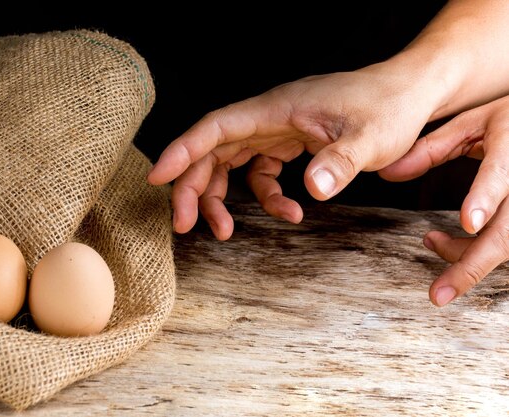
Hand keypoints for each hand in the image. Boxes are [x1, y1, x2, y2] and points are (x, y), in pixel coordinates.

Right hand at [147, 66, 438, 239]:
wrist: (408, 95)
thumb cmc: (390, 106)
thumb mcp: (372, 137)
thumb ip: (341, 161)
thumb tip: (313, 189)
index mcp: (275, 109)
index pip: (215, 127)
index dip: (182, 151)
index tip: (158, 178)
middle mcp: (268, 118)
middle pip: (212, 151)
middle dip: (194, 188)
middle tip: (186, 226)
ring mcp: (277, 131)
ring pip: (230, 164)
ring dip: (221, 198)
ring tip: (224, 232)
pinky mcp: (289, 144)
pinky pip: (261, 173)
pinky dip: (266, 197)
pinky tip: (290, 214)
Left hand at [380, 95, 508, 305]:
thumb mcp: (474, 123)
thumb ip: (432, 148)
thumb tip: (386, 173)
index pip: (501, 175)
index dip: (485, 198)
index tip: (469, 223)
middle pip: (507, 232)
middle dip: (472, 265)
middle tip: (438, 294)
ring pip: (505, 244)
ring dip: (466, 257)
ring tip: (431, 242)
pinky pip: (506, 243)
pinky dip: (477, 252)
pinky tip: (454, 244)